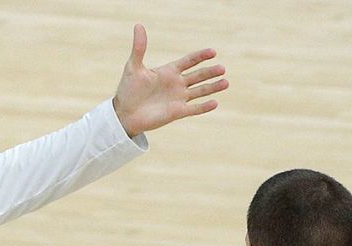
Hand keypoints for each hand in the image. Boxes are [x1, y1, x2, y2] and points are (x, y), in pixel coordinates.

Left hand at [111, 25, 226, 136]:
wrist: (125, 114)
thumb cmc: (128, 90)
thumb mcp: (134, 67)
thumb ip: (139, 48)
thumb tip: (139, 26)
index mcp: (168, 71)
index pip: (189, 61)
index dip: (200, 56)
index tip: (212, 51)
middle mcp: (176, 84)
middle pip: (198, 76)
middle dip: (210, 72)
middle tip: (222, 68)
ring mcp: (178, 98)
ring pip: (200, 91)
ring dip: (213, 87)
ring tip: (226, 82)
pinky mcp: (177, 112)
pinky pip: (194, 109)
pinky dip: (204, 107)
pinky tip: (215, 103)